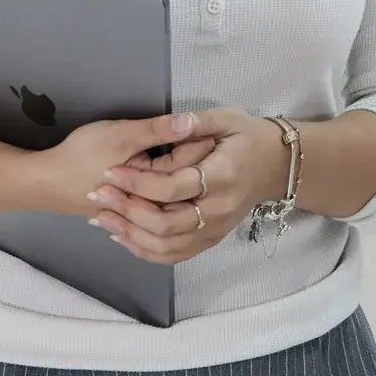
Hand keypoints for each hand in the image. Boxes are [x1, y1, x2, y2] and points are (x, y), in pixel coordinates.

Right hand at [18, 112, 199, 218]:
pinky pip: (161, 203)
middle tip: (209, 137)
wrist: (46, 182)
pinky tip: (176, 179)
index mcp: (155, 186)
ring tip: (194, 151)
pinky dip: (170, 190)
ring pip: (176, 194)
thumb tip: (192, 121)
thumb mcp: (121, 134)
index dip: (202, 142)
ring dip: (186, 175)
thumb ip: (157, 130)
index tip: (211, 126)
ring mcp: (143, 213)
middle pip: (189, 181)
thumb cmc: (82, 156)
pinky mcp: (132, 213)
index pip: (193, 163)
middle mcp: (154, 206)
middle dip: (200, 160)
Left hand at [88, 107, 283, 262]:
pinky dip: (144, 249)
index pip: (173, 187)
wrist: (275, 166)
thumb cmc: (248, 137)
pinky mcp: (210, 240)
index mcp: (223, 177)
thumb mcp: (228, 119)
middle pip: (165, 223)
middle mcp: (220, 210)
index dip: (138, 182)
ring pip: (166, 245)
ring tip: (102, 215)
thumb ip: (198, 122)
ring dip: (129, 233)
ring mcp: (215, 230)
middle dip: (127, 210)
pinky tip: (122, 235)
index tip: (110, 171)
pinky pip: (173, 255)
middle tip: (100, 193)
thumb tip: (176, 120)